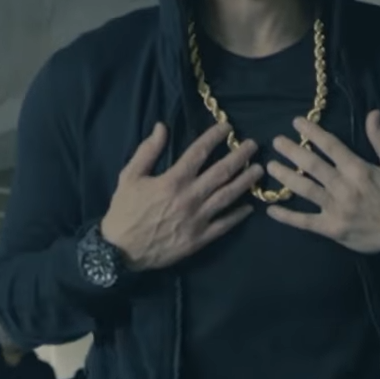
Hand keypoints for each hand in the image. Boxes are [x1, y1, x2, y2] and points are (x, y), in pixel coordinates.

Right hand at [100, 121, 263, 270]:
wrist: (120, 251)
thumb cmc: (124, 210)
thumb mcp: (129, 176)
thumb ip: (147, 151)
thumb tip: (162, 127)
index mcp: (172, 180)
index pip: (199, 152)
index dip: (214, 137)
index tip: (227, 127)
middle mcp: (189, 197)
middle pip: (221, 172)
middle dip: (239, 156)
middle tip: (252, 145)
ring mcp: (197, 219)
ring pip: (227, 196)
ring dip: (245, 182)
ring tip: (258, 170)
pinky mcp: (200, 238)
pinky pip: (224, 225)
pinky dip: (238, 215)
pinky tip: (249, 207)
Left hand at [264, 110, 379, 252]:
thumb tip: (372, 113)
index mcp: (359, 170)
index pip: (330, 146)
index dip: (312, 132)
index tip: (297, 122)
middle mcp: (344, 187)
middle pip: (312, 164)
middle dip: (292, 151)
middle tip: (276, 141)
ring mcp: (335, 209)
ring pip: (305, 189)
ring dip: (285, 177)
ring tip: (270, 166)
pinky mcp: (331, 228)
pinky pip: (305, 222)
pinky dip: (287, 216)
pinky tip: (270, 210)